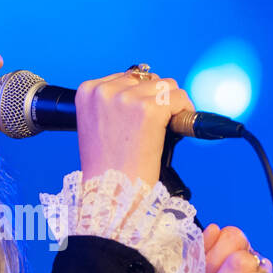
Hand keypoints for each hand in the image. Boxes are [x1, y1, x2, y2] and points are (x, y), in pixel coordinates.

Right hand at [74, 69, 194, 186]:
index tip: (140, 120)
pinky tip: (176, 129)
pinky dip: (184, 112)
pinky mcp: (149, 110)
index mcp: (87, 91)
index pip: (126, 77)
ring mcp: (126, 98)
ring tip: (163, 131)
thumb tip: (149, 85)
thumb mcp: (99, 126)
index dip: (140, 97)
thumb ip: (115, 103)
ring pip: (166, 85)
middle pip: (147, 78)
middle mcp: (104, 91)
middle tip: (154, 129)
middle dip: (156, 101)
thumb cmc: (107, 168)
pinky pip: (179, 98)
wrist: (112, 194)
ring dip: (171, 106)